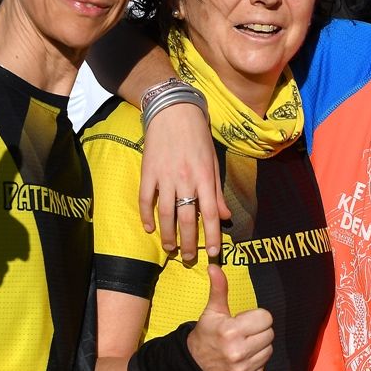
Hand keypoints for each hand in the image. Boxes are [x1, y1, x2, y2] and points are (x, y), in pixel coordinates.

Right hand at [140, 102, 230, 264]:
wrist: (174, 113)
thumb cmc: (198, 138)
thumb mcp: (213, 163)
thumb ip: (217, 192)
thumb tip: (224, 217)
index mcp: (204, 177)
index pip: (209, 214)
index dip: (211, 236)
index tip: (213, 253)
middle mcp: (185, 180)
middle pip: (186, 218)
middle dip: (189, 242)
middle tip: (190, 257)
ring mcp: (164, 177)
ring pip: (165, 213)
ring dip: (167, 234)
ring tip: (171, 248)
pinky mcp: (147, 172)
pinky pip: (145, 199)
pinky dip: (146, 216)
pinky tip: (149, 228)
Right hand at [187, 263, 273, 370]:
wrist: (193, 367)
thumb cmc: (206, 335)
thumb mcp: (212, 312)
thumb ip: (219, 289)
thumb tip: (215, 266)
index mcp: (230, 331)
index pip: (266, 318)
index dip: (255, 317)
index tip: (242, 321)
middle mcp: (237, 352)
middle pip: (270, 334)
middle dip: (258, 331)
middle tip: (243, 333)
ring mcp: (242, 369)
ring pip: (269, 350)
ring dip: (259, 347)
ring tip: (243, 345)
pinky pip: (264, 366)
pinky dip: (256, 362)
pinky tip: (242, 359)